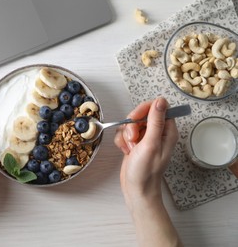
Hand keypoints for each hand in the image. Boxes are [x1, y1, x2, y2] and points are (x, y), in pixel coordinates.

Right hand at [114, 97, 181, 246]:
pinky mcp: (135, 143)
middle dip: (131, 125)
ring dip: (126, 135)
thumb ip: (156, 121)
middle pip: (141, 114)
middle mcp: (157, 132)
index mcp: (167, 131)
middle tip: (133, 139)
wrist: (136, 189)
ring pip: (130, 124)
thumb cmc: (146, 171)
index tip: (135, 120)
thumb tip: (160, 100)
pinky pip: (124, 133)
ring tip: (130, 148)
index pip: (156, 107)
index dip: (143, 110)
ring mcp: (145, 138)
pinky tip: (126, 151)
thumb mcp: (151, 144)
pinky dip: (122, 141)